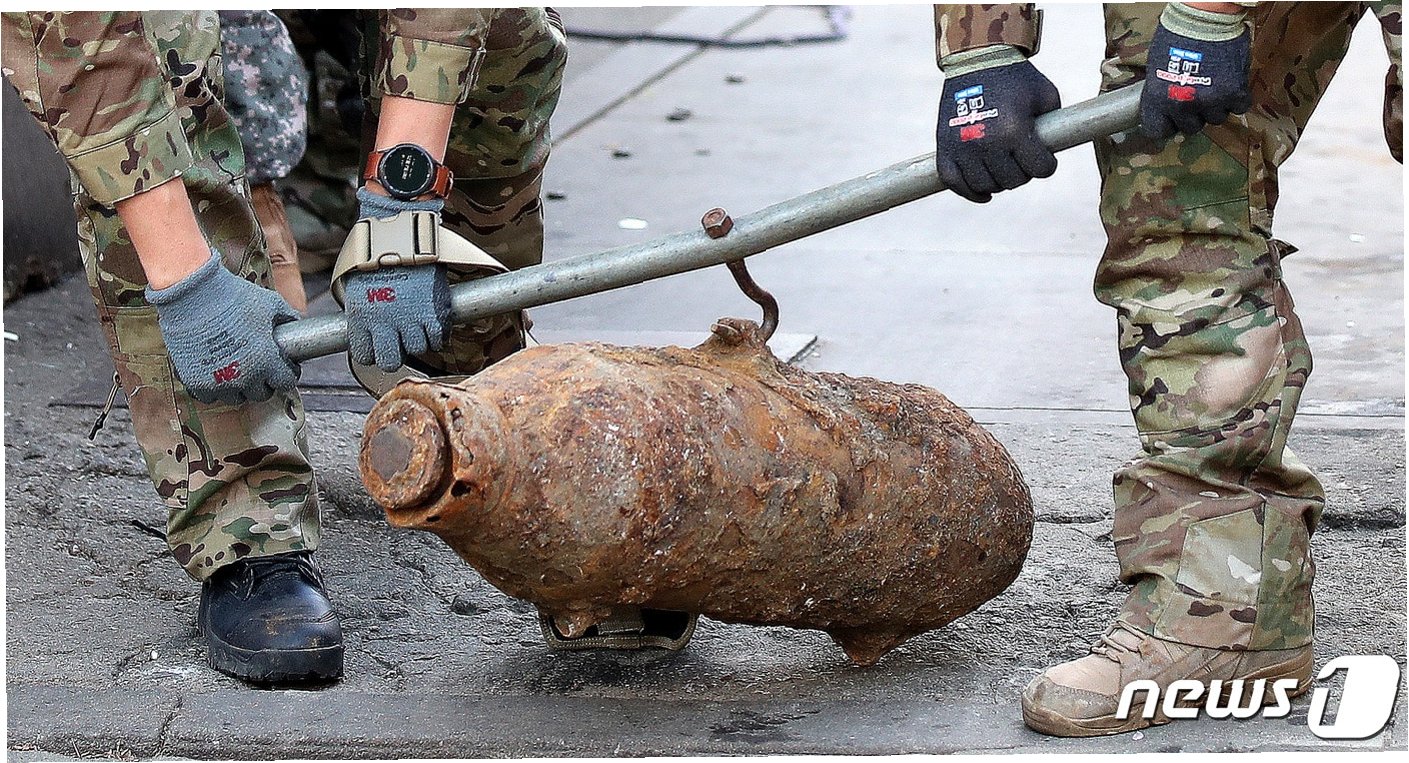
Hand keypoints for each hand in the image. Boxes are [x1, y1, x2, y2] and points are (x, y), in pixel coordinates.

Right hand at [147, 254, 300, 404]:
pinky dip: (213, 389)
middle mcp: (245, 377)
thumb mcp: (270, 304)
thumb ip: (287, 318)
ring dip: (239, 388)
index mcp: (267, 361)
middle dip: (264, 382)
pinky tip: (214, 374)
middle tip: (259, 368)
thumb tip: (297, 324)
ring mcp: (219, 382)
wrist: (192, 295)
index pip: (286, 383)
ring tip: (236, 371)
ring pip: (236, 398)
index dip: (287, 374)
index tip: (283, 367)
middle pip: (262, 394)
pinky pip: (209, 397)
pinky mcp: (195, 382)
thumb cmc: (233, 297)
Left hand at [343, 187, 450, 370]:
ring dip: (419, 340)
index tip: (380, 344)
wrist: (399, 231)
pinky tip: (434, 321)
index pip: (365, 355)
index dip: (374, 352)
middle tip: (401, 340)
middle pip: (390, 361)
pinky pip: (438, 338)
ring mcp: (410, 319)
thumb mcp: (357, 286)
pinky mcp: (433, 312)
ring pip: (417, 349)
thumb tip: (368, 327)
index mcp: (361, 317)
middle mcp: (383, 323)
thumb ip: (363, 311)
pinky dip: (438, 333)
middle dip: (396, 353)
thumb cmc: (376, 253)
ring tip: (420, 324)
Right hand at [935, 48, 1060, 202]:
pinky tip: (985, 192)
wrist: (976, 60)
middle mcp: (987, 143)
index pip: (1040, 169)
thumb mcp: (1045, 95)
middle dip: (1023, 172)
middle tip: (1023, 160)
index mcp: (1014, 130)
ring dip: (999, 181)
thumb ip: (1052, 125)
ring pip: (987, 186)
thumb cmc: (1015, 77)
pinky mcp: (945, 149)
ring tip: (1004, 168)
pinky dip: (971, 192)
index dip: (1047, 166)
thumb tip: (1053, 151)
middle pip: (1014, 181)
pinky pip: (956, 183)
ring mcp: (963, 148)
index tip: (1045, 160)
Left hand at [1140, 3, 1251, 139]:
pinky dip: (1237, 99)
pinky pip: (1238, 107)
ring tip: (1215, 86)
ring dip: (1216, 106)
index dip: (1166, 125)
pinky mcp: (1234, 93)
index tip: (1171, 120)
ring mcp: (1210, 101)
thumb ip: (1161, 91)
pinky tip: (1231, 85)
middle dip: (1194, 114)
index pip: (1157, 130)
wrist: (1204, 17)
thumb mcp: (1156, 67)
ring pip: (1216, 118)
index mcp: (1157, 99)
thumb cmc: (1176, 35)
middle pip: (1191, 127)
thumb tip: (1166, 104)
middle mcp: (1182, 105)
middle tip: (1197, 98)